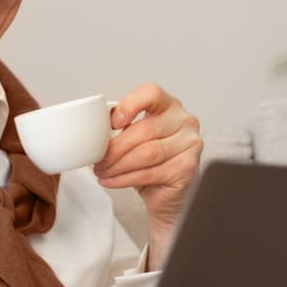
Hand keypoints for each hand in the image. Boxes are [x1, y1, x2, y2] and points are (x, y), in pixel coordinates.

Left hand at [93, 84, 202, 269]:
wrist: (166, 193)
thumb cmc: (149, 161)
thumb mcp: (134, 138)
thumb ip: (121, 126)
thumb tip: (95, 125)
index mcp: (170, 106)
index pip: (152, 93)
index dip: (130, 105)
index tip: (113, 123)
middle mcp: (185, 121)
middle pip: (145, 129)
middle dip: (115, 148)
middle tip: (98, 160)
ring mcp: (190, 145)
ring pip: (147, 153)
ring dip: (118, 165)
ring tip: (103, 171)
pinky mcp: (187, 168)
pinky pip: (150, 173)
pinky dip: (125, 178)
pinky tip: (112, 181)